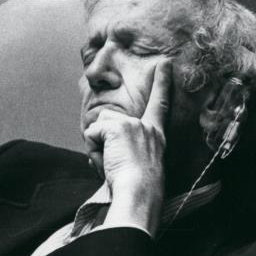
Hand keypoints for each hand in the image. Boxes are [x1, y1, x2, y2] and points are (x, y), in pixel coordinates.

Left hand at [84, 60, 170, 232]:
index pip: (159, 105)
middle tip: (116, 163)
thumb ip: (124, 150)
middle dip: (103, 139)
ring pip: (98, 126)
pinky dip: (93, 150)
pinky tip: (108, 161)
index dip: (162, 83)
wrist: (140, 192)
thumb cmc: (138, 188)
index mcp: (156, 135)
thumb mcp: (138, 164)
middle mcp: (146, 126)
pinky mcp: (117, 127)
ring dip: (97, 146)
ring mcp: (131, 124)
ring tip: (112, 163)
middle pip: (110, 119)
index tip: (165, 63)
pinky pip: (91, 135)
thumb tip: (98, 149)